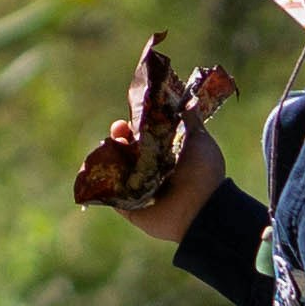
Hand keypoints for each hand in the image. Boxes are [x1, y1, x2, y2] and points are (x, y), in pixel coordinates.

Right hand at [73, 79, 236, 242]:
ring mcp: (136, 187)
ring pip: (114, 166)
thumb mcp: (200, 141)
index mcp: (164, 154)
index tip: (133, 114)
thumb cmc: (203, 173)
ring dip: (109, 154)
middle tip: (119, 128)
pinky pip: (107, 191)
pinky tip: (101, 166)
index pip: (143, 134)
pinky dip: (101, 179)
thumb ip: (190, 121)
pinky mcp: (126, 205)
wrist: (201, 207)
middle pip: (126, 148)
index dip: (135, 123)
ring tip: (114, 144)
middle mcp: (149, 169)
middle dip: (120, 135)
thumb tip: (189, 99)